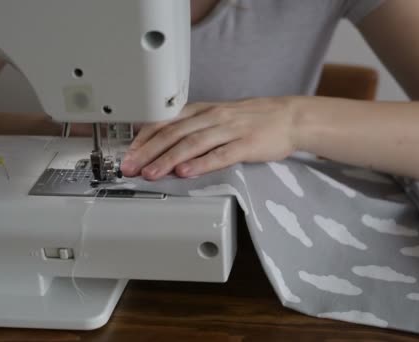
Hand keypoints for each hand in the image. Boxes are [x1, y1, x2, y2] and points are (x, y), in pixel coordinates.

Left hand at [120, 97, 298, 179]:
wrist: (289, 117)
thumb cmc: (253, 119)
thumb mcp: (219, 115)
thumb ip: (194, 127)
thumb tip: (165, 141)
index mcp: (203, 110)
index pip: (166, 122)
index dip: (144, 139)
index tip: (129, 154)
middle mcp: (213, 117)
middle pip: (174, 133)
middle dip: (149, 151)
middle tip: (131, 167)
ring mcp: (230, 130)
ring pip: (193, 143)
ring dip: (168, 159)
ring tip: (152, 173)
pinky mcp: (246, 144)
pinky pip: (220, 154)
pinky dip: (201, 163)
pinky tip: (186, 172)